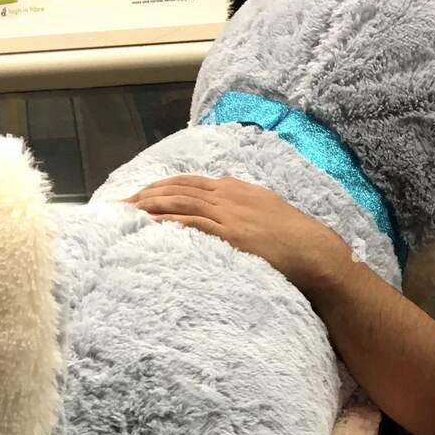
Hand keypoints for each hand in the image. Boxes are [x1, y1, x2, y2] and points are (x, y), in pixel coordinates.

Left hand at [122, 174, 346, 293]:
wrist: (314, 252)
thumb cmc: (294, 239)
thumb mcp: (267, 210)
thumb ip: (244, 204)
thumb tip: (227, 198)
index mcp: (235, 189)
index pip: (189, 182)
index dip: (161, 186)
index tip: (141, 194)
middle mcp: (228, 195)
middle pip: (177, 188)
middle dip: (146, 194)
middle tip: (120, 204)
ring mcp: (228, 214)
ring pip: (178, 202)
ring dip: (147, 206)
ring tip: (124, 213)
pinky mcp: (230, 234)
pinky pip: (190, 223)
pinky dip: (165, 221)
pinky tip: (147, 225)